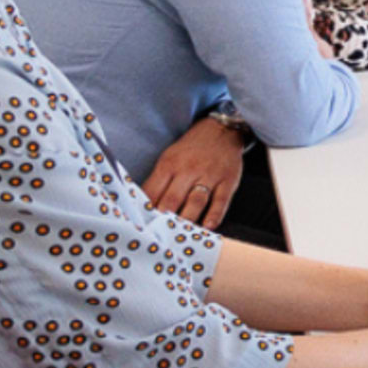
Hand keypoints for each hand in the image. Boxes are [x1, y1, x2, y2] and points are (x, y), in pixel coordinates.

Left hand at [145, 113, 247, 228]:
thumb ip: (157, 182)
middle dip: (163, 219)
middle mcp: (189, 170)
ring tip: (179, 235)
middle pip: (172, 199)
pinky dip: (214, 215)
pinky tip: (207, 227)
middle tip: (156, 237)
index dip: (144, 211)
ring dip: (186, 220)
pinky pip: (221, 201)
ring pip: (195, 201)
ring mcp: (209, 175)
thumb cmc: (191, 149)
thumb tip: (143, 207)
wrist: (221, 130)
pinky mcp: (228, 181)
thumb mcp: (169, 159)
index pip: (152, 192)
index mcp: (169, 165)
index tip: (139, 227)